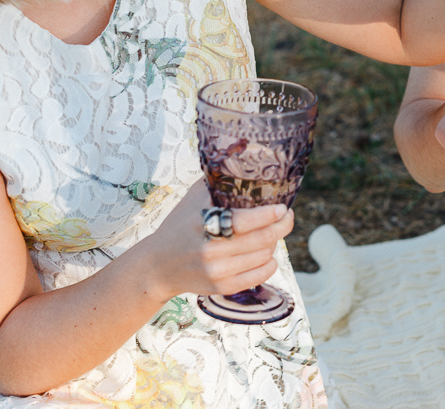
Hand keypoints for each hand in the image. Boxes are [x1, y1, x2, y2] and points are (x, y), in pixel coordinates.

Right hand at [143, 182, 295, 298]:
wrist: (157, 265)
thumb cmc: (179, 225)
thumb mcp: (193, 199)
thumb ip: (217, 182)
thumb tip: (243, 156)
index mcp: (203, 223)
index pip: (245, 221)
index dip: (270, 214)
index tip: (282, 207)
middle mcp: (210, 250)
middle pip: (261, 239)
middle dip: (282, 226)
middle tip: (287, 216)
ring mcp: (217, 271)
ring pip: (263, 256)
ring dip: (274, 243)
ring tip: (272, 232)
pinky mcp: (221, 288)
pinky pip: (259, 276)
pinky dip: (270, 263)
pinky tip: (268, 254)